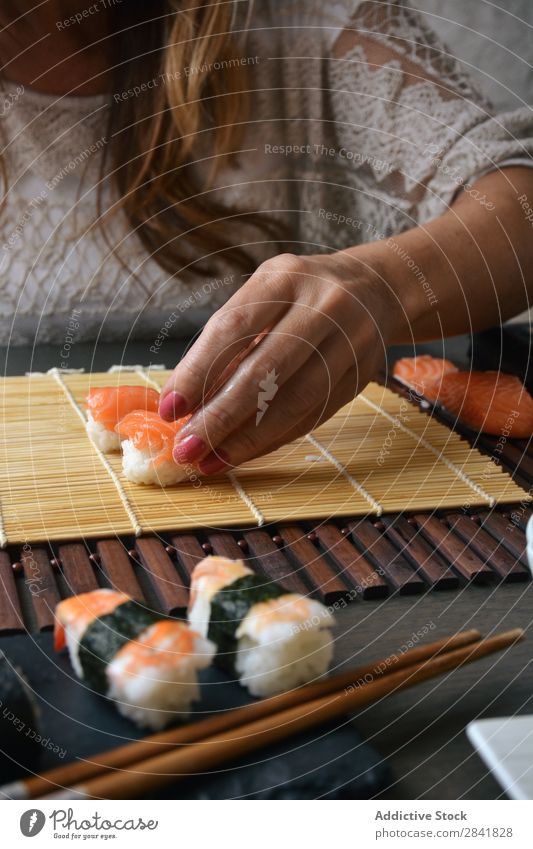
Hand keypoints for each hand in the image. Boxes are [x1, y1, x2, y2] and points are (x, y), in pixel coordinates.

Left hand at [159, 249, 393, 474]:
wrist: (374, 288)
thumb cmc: (298, 294)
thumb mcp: (264, 293)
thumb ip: (229, 340)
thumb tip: (187, 401)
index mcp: (285, 278)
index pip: (234, 328)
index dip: (198, 371)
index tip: (170, 408)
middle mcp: (324, 306)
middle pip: (266, 371)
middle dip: (221, 416)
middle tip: (187, 448)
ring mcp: (350, 342)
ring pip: (295, 402)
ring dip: (247, 439)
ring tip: (210, 461)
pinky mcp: (362, 375)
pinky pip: (313, 416)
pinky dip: (273, 439)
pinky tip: (243, 453)